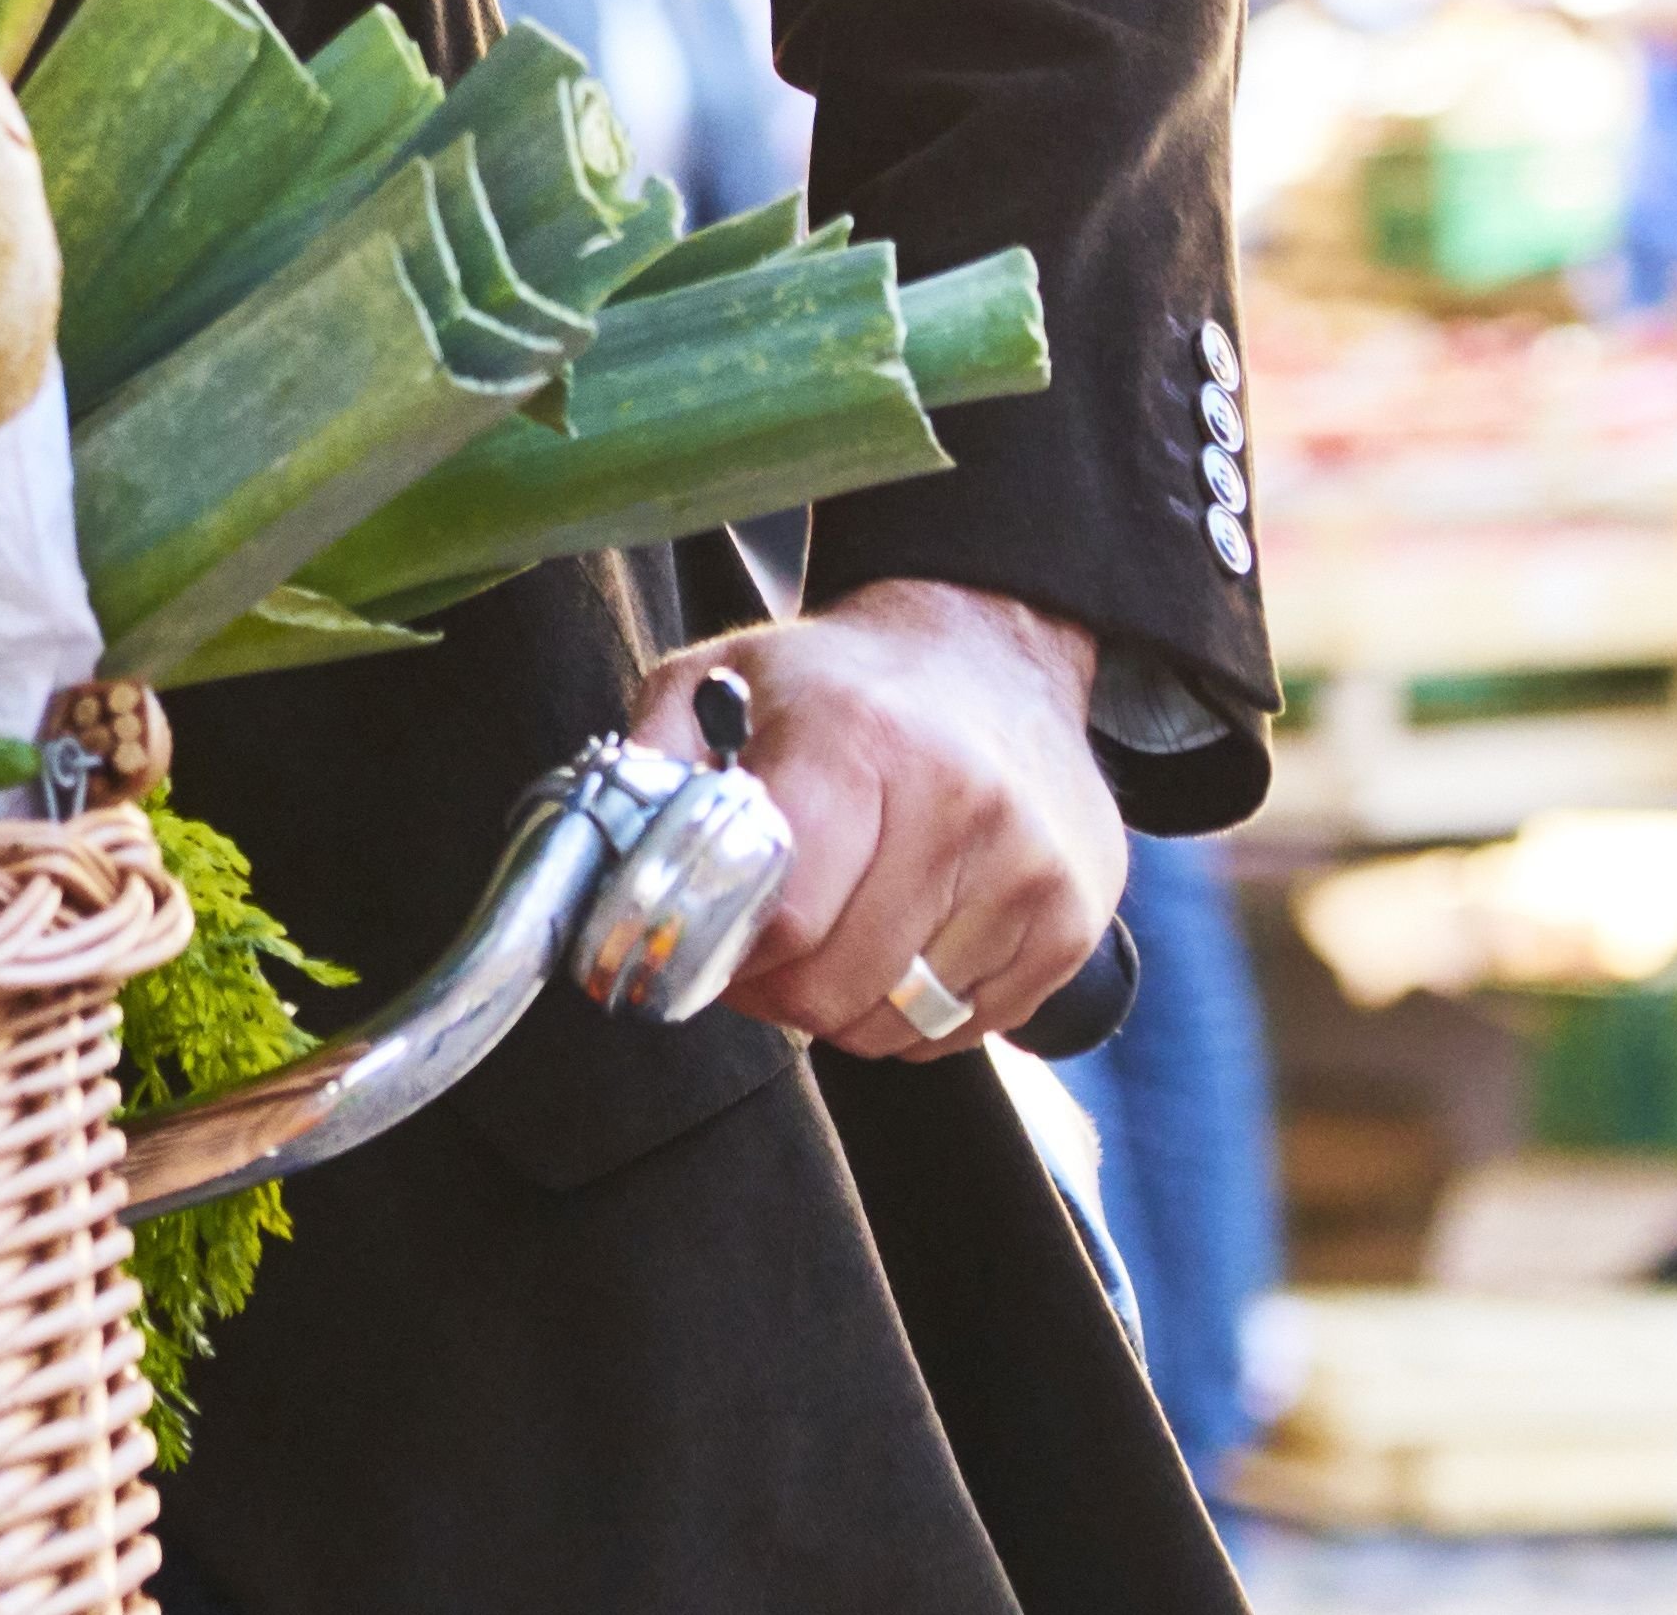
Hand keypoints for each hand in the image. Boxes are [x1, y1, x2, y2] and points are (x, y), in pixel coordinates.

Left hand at [626, 577, 1119, 1060]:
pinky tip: (900, 939)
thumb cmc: (845, 676)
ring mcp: (1033, 868)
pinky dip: (914, 1013)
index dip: (726, 951)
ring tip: (832, 932)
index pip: (787, 918)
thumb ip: (650, 767)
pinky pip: (964, 1030)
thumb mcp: (720, 678)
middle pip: (835, 987)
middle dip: (774, 988)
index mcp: (863, 739)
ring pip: (898, 1022)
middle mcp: (964, 802)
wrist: (993, 646)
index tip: (706, 934)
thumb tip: (601, 873)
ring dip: (844, 1004)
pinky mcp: (1075, 919)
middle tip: (760, 944)